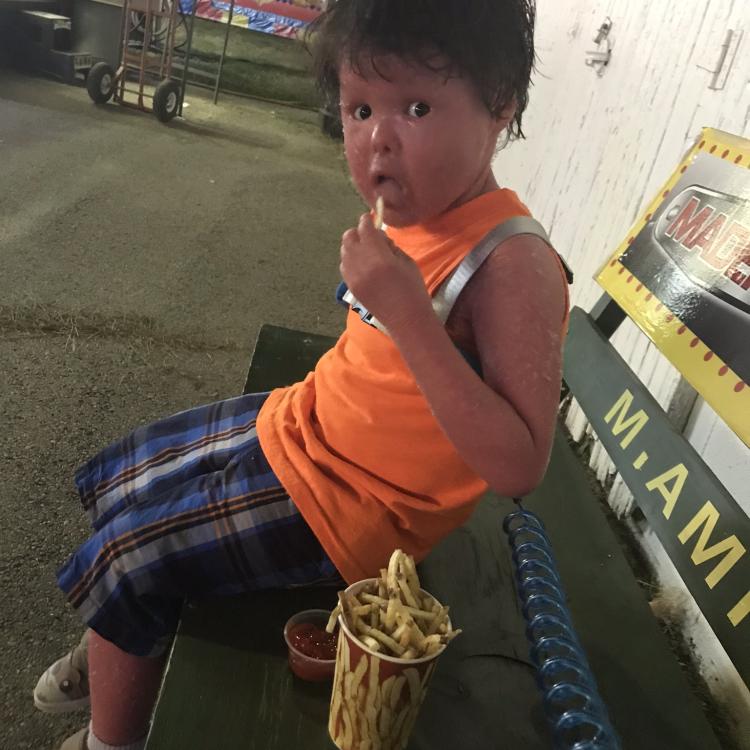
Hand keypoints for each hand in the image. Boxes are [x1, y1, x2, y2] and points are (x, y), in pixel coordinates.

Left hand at [340, 214, 431, 330]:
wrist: (405, 319)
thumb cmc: (413, 289)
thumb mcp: (407, 261)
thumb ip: (390, 246)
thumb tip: (380, 238)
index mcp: (379, 256)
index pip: (365, 229)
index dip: (367, 221)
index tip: (370, 218)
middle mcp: (361, 265)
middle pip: (349, 237)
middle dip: (358, 232)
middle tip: (369, 235)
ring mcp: (353, 277)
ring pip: (344, 251)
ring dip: (353, 246)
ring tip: (367, 251)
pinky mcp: (350, 287)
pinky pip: (344, 266)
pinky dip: (350, 260)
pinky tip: (362, 264)